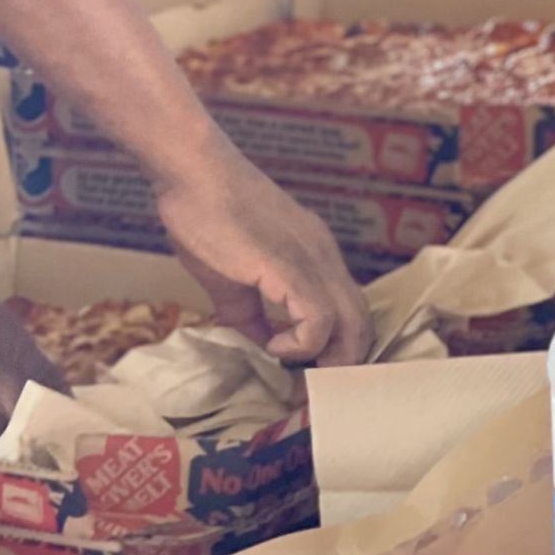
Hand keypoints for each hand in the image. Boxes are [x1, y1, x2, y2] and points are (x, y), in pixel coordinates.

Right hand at [153, 139, 372, 366]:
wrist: (192, 171)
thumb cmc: (204, 214)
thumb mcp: (230, 275)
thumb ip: (249, 312)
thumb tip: (258, 346)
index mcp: (315, 254)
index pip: (350, 309)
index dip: (336, 347)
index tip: (305, 372)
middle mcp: (325, 256)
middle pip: (362, 323)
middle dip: (340, 363)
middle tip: (304, 383)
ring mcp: (312, 259)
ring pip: (352, 324)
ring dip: (328, 358)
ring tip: (291, 366)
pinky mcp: (290, 267)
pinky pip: (319, 318)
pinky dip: (302, 343)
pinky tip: (272, 344)